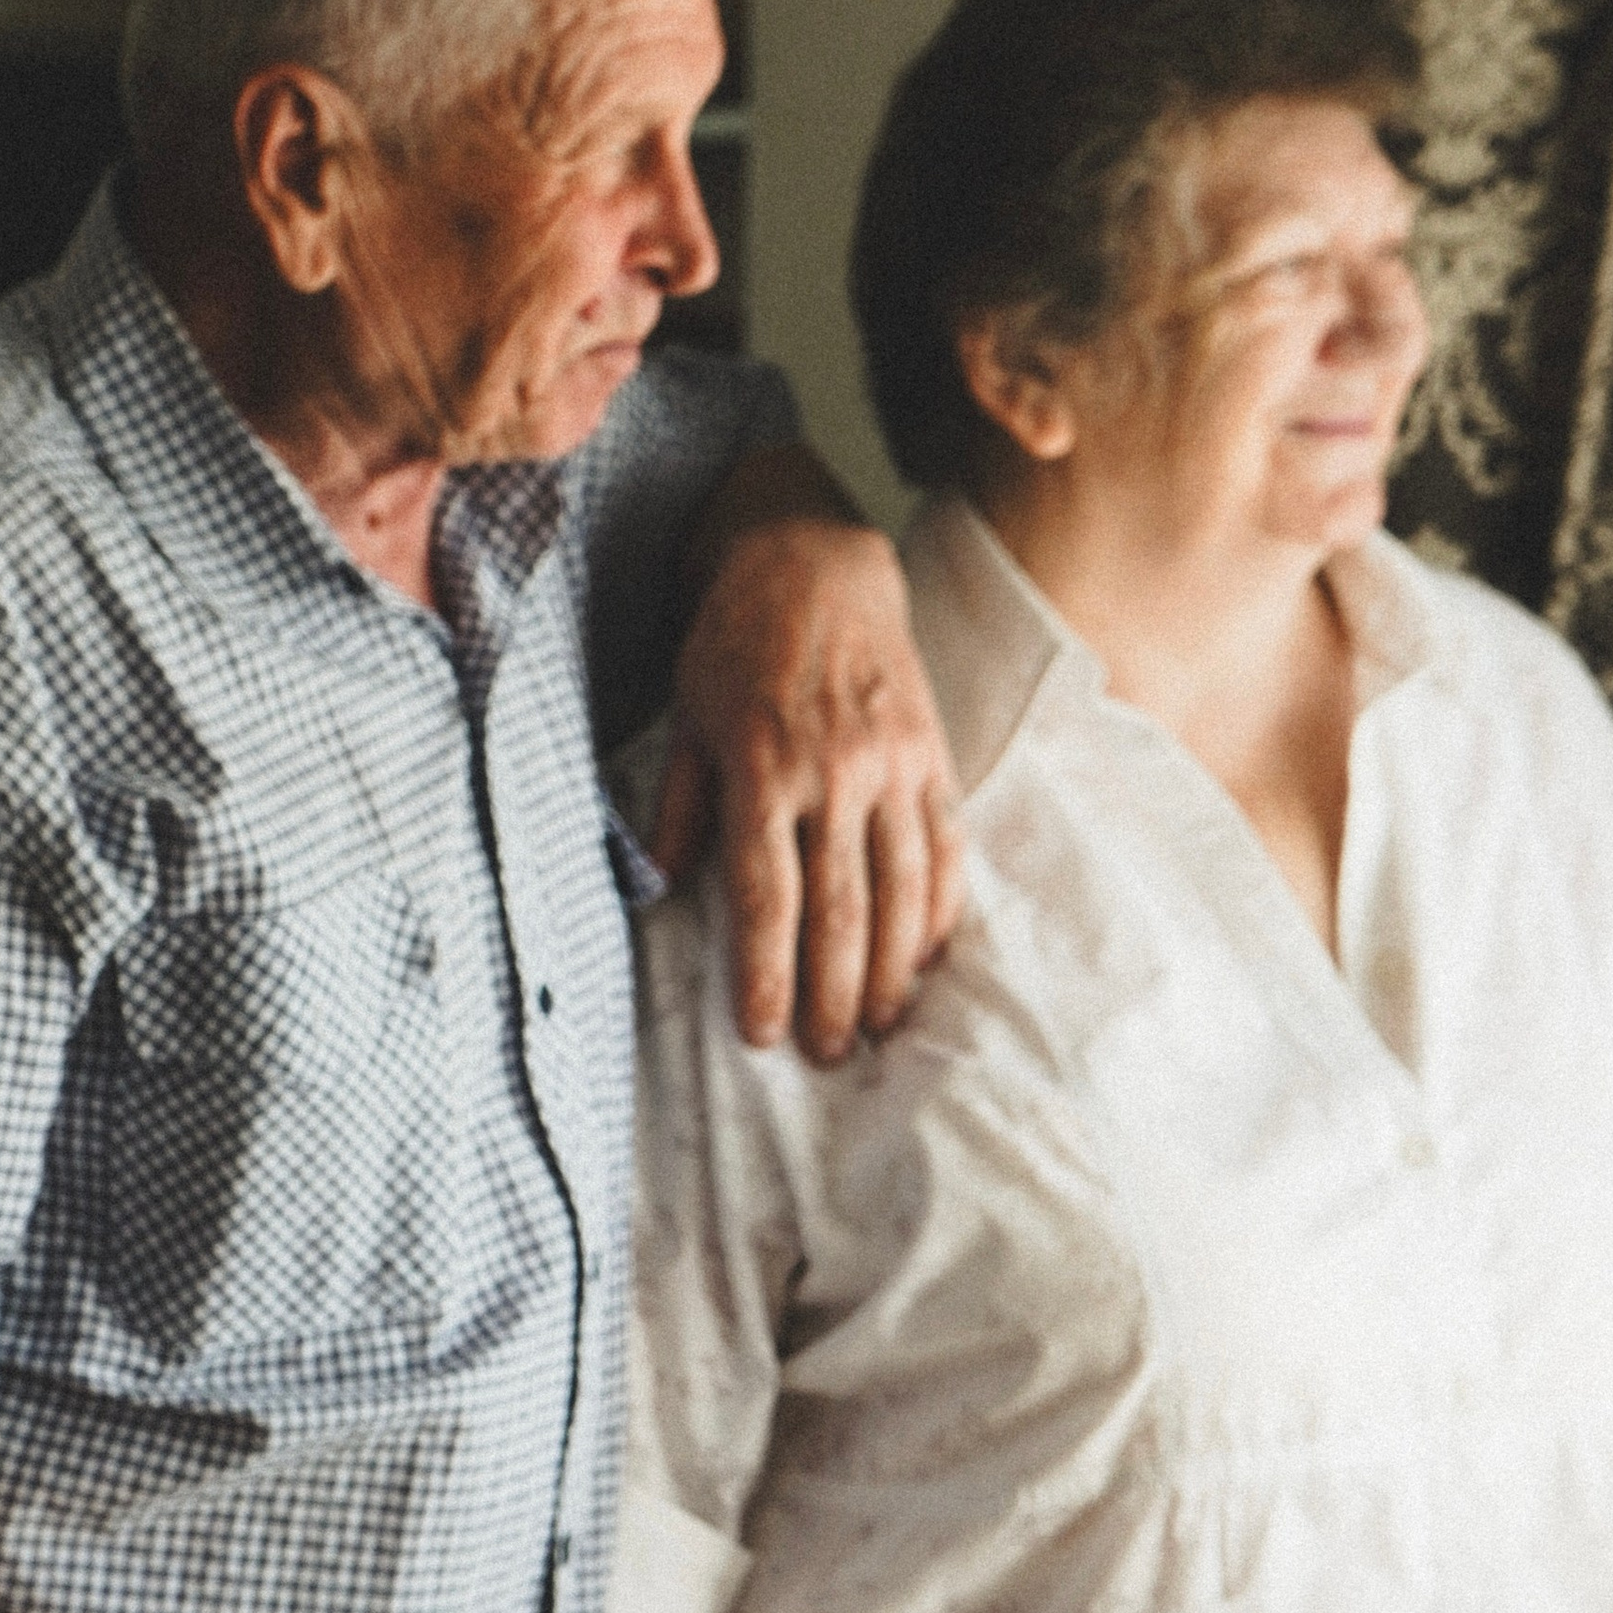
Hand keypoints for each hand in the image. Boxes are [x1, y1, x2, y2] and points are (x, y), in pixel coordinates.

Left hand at [653, 518, 960, 1060]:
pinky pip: (946, 845)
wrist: (815, 558)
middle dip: (831, 993)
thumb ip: (679, 804)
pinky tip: (928, 957)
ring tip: (877, 1025)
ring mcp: (892, 763)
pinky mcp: (933, 753)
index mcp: (762, 767)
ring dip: (890, 969)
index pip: (767, 896)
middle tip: (826, 1054)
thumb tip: (666, 884)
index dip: (767, 975)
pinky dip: (941, 908)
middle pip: (840, 909)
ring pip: (902, 888)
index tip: (763, 1034)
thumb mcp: (685, 715)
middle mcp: (834, 771)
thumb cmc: (734, 642)